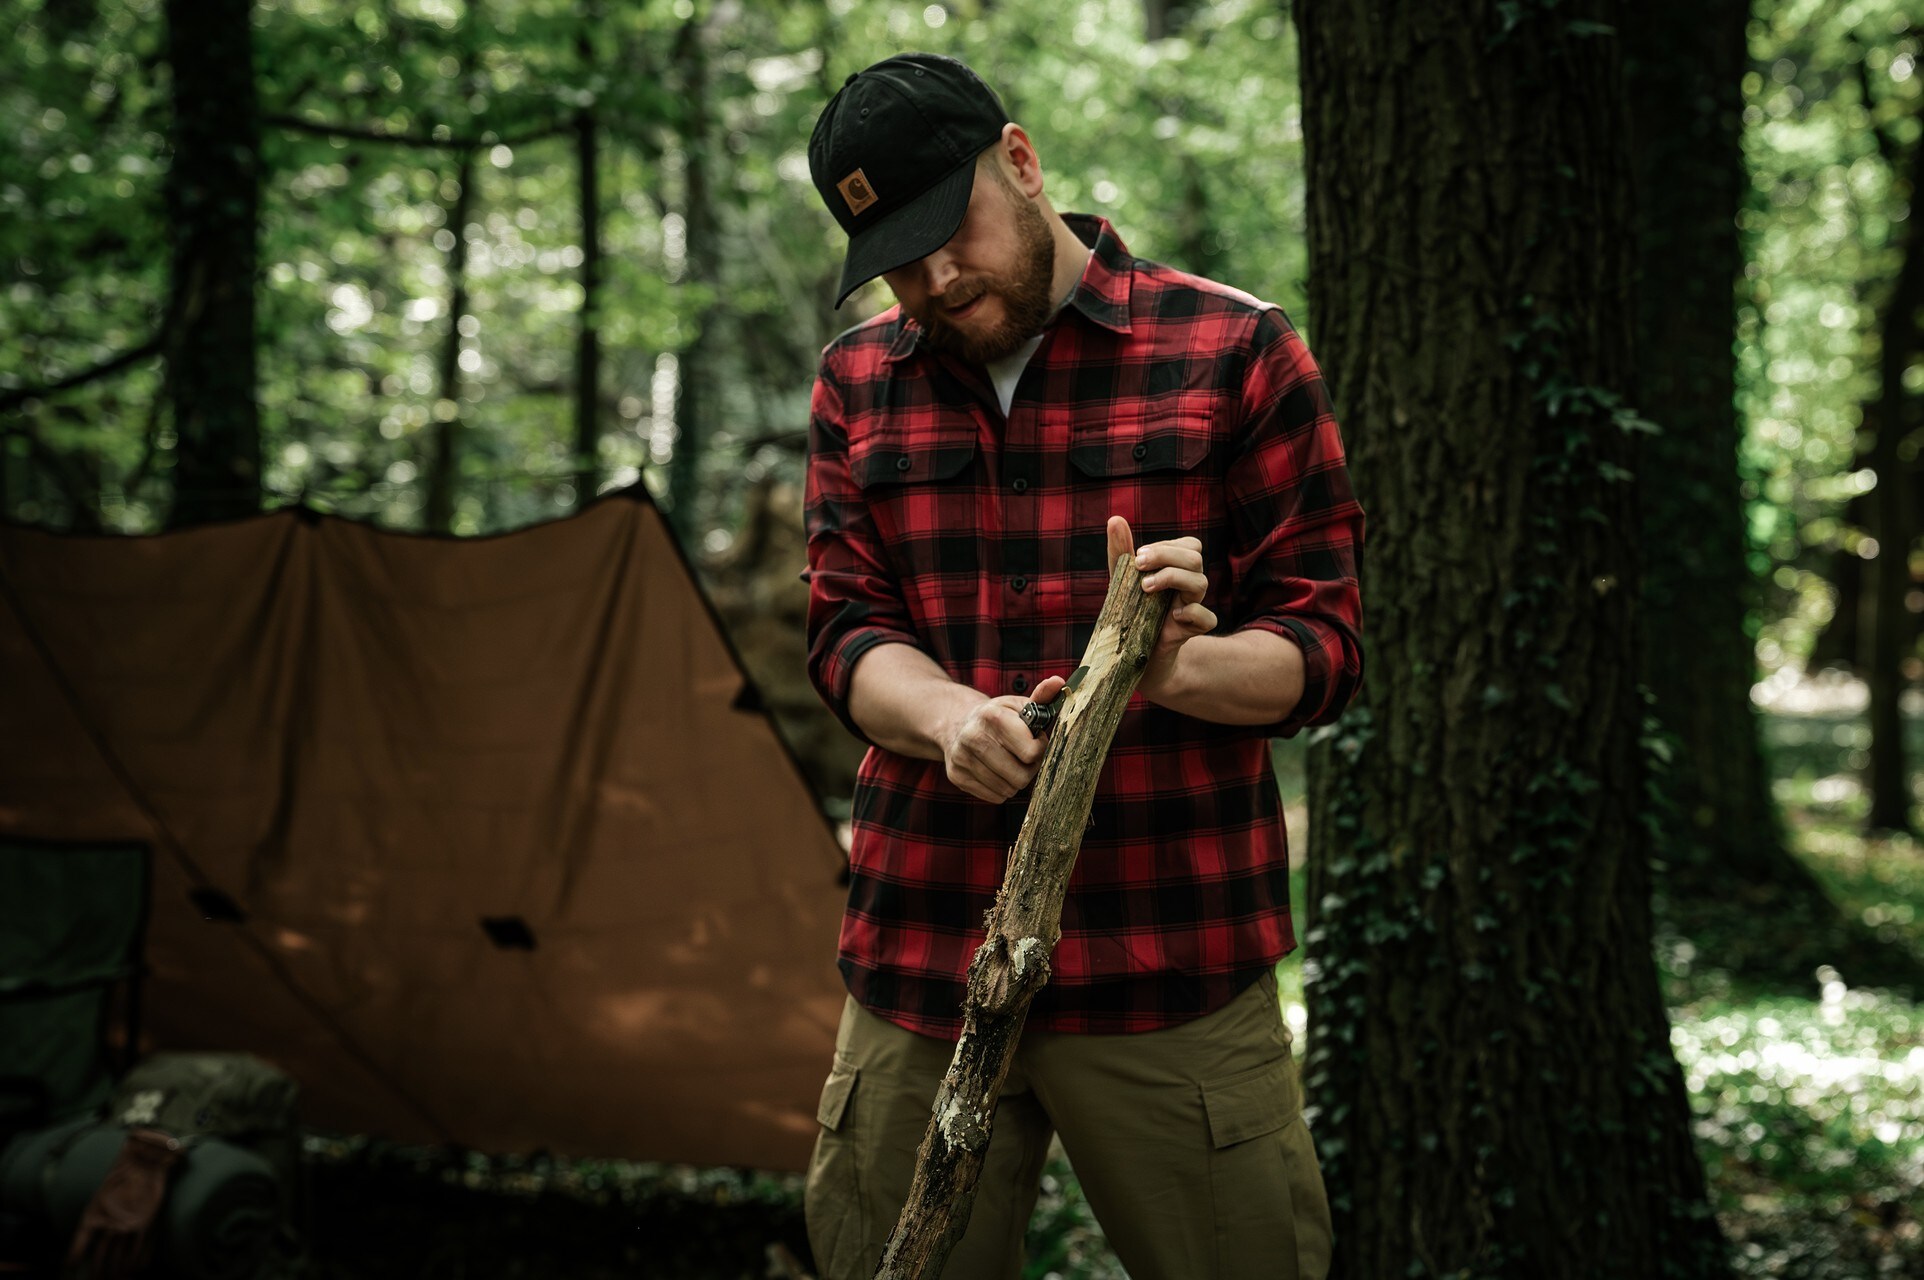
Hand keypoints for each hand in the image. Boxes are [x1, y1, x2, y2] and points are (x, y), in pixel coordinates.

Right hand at [938, 674, 1068, 802]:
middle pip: (1020, 776)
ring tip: (1012, 764)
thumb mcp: (1018, 704)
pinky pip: (994, 797)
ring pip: (1007, 789)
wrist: (956, 723)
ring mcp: (962, 758)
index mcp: (992, 716)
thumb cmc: (998, 716)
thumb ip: (1041, 697)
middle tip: (1026, 757)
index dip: (1040, 749)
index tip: (1036, 741)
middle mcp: (973, 737)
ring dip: (1016, 781)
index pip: (1030, 752)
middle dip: (1029, 769)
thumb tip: (1059, 682)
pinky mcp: (957, 776)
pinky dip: (1001, 789)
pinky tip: (998, 772)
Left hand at [1107, 516, 1216, 701]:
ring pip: (1201, 582)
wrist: (1134, 653)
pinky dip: (1191, 612)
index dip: (1166, 546)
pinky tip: (1173, 615)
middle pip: (1195, 558)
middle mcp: (1189, 585)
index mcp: (1178, 569)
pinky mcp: (1193, 630)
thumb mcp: (1122, 580)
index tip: (1137, 555)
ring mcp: (1193, 606)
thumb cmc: (1131, 611)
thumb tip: (1115, 519)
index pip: (1190, 545)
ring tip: (1145, 588)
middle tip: (1138, 565)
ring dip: (1172, 578)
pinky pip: (1207, 618)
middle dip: (1166, 556)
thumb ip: (1120, 552)